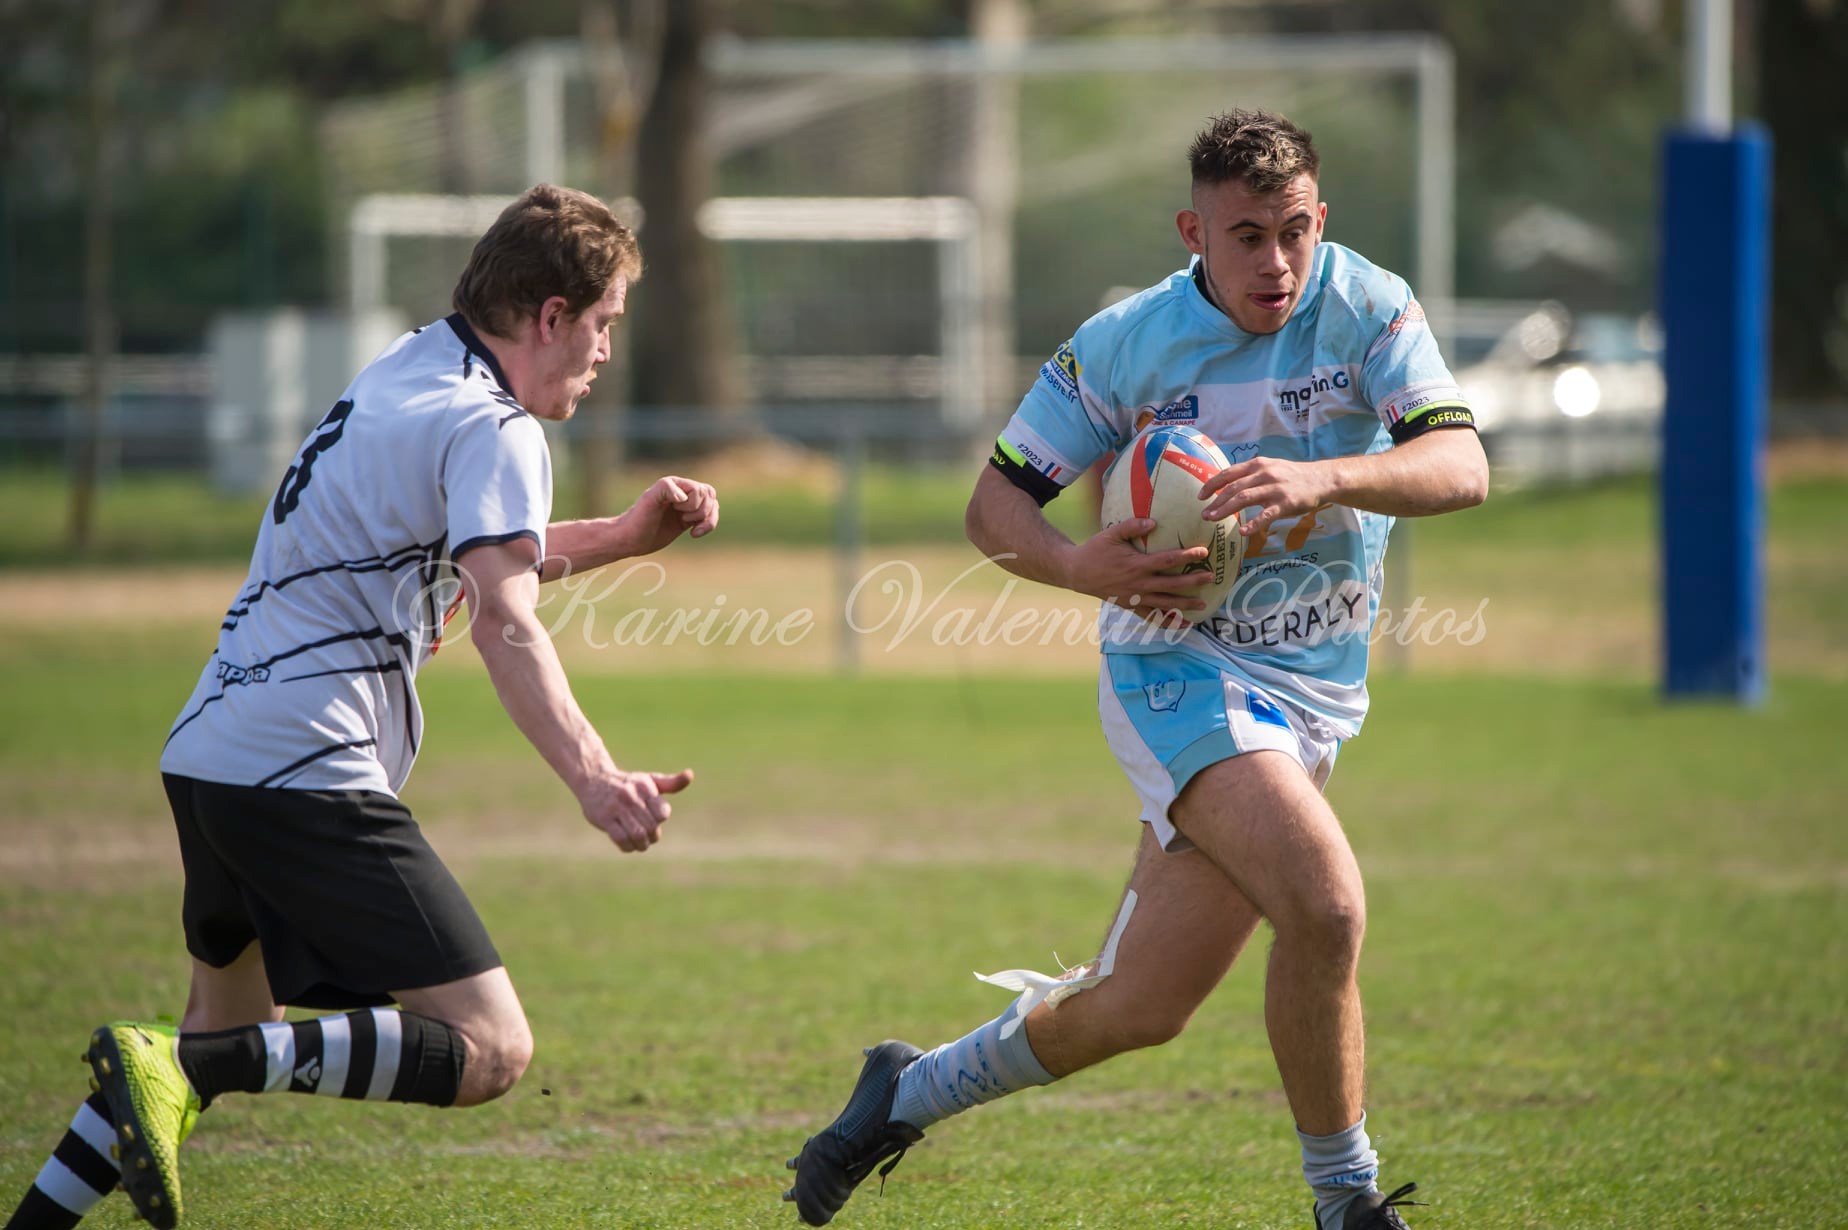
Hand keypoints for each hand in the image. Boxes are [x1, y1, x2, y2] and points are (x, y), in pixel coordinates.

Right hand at [577, 767, 693, 852]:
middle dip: (653, 835)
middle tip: (650, 836)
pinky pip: (620, 838)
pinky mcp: (603, 819)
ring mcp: (616, 807)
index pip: (662, 812)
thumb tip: (690, 775)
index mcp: (645, 786)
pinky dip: (628, 847)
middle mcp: (630, 795)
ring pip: (637, 834)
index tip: (655, 819)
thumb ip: (671, 783)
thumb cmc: (627, 783)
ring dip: (642, 844)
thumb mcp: (649, 780)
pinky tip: (629, 845)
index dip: (660, 820)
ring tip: (642, 844)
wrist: (594, 780)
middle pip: (650, 826)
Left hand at [621, 476, 719, 555]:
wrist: (630, 539)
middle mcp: (682, 493)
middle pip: (710, 496)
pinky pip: (709, 519)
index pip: (700, 490)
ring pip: (713, 507)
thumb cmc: (638, 518)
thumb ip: (666, 489)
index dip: (692, 503)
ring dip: (707, 520)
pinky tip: (694, 534)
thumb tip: (684, 496)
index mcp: (675, 484)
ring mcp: (686, 508)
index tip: (675, 509)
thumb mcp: (649, 500)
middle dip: (700, 511)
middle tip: (682, 518)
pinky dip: (707, 527)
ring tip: (690, 528)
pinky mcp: (688, 521)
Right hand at [1061, 517, 1213, 624]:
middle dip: (1193, 581)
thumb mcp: (1111, 533)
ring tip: (1203, 604)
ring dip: (1184, 604)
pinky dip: (1167, 622)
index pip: (1166, 560)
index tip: (1203, 552)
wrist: (1077, 572)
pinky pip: (1151, 617)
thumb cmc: (1095, 550)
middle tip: (1211, 578)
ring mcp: (1136, 598)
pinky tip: (1182, 625)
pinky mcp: (1132, 606)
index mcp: (1136, 565)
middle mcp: (1138, 584)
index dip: (1186, 556)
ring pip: (1165, 603)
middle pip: (1171, 584)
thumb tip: (1153, 522)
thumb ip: (1132, 526)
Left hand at [1199, 456, 1333, 539]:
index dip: (1212, 484)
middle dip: (1216, 502)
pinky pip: (1266, 515)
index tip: (1200, 496)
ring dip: (1226, 510)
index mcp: (1257, 465)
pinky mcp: (1286, 503)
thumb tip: (1226, 484)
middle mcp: (1264, 474)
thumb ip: (1250, 474)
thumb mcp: (1269, 467)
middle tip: (1204, 514)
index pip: (1229, 473)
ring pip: (1244, 498)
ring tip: (1213, 519)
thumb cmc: (1291, 475)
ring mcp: (1275, 489)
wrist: (1320, 479)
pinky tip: (1243, 532)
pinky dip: (1253, 524)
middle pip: (1233, 488)